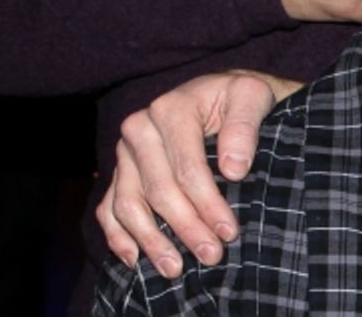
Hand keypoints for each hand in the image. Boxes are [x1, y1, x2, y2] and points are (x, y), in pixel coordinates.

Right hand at [96, 69, 298, 276]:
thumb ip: (244, 126)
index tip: (229, 231)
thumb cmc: (237, 97)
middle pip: (159, 191)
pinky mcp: (119, 171)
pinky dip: (119, 236)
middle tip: (211, 255)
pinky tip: (136, 259)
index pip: (188, 168)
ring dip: (152, 241)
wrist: (219, 93)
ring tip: (176, 268)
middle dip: (186, 228)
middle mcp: (139, 128)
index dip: (208, 204)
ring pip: (129, 205)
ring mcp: (125, 152)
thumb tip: (234, 169)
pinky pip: (109, 208)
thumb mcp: (252, 96)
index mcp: (171, 108)